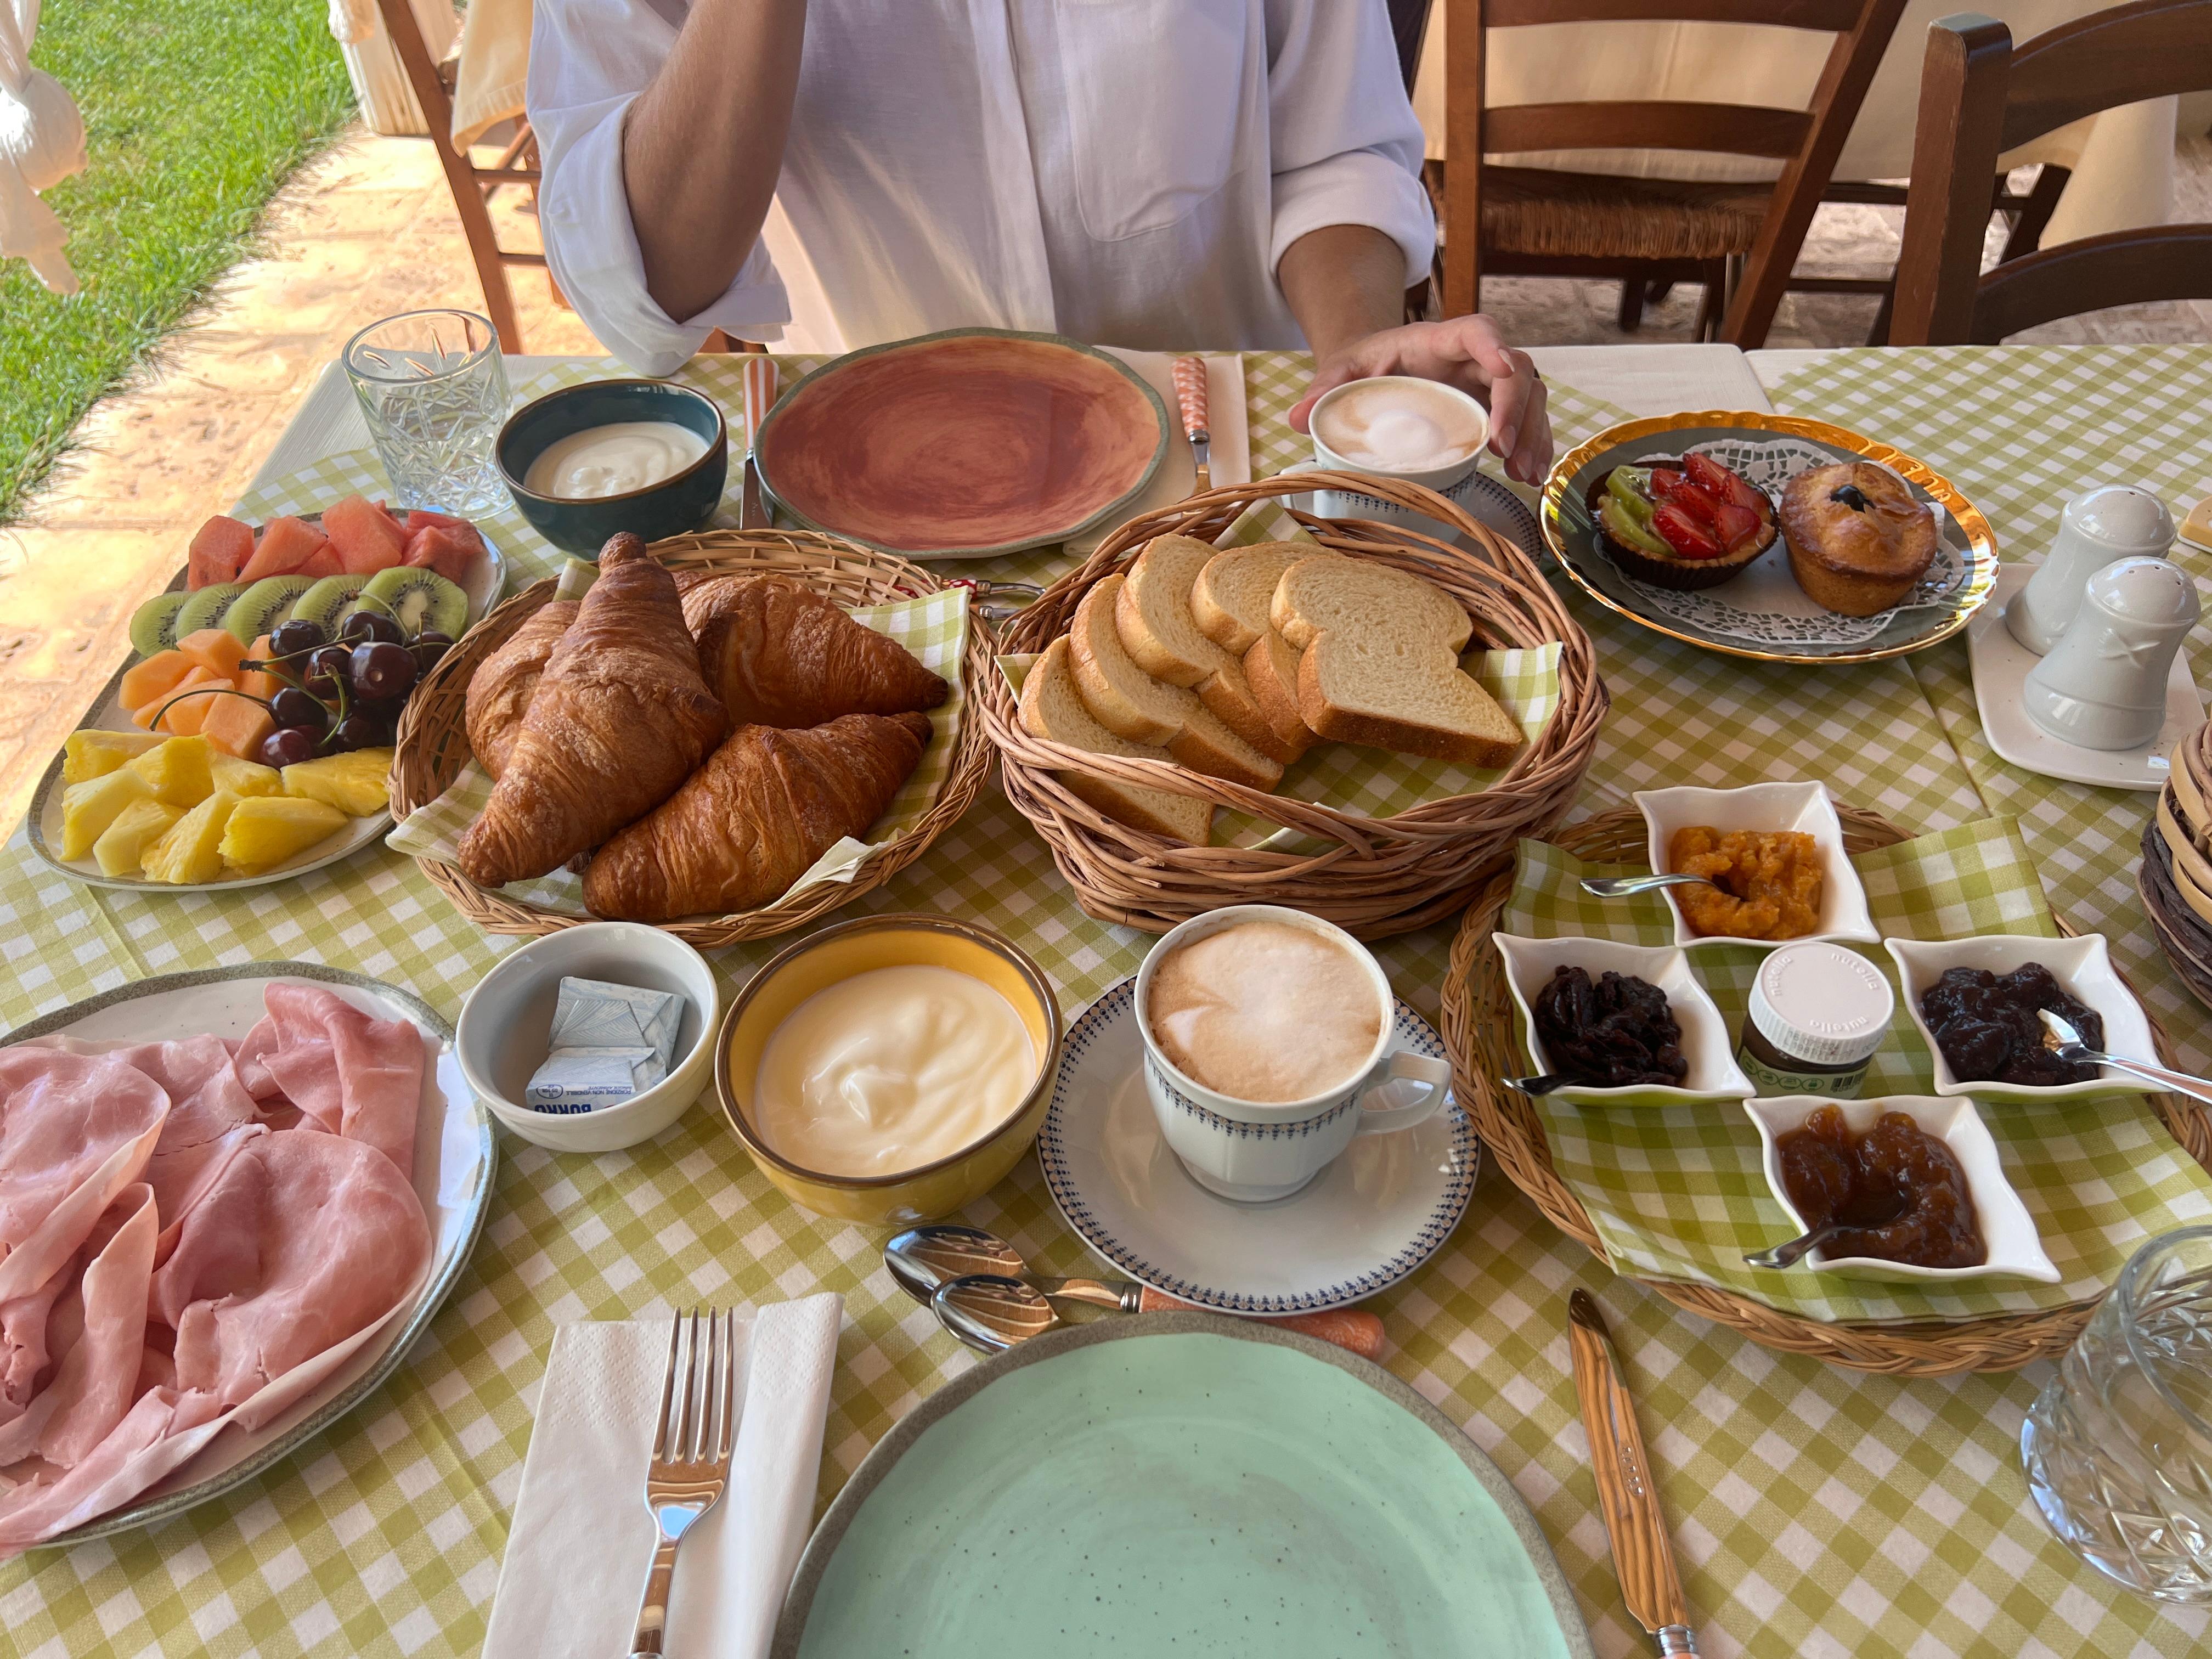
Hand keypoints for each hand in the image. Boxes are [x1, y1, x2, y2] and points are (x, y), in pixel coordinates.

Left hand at [1289, 317, 1552, 485]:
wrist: (1379, 371)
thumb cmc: (1365, 367)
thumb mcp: (1342, 371)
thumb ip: (1324, 388)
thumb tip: (1295, 418)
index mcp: (1438, 340)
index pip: (1477, 330)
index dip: (1494, 346)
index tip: (1504, 371)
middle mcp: (1472, 359)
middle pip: (1516, 370)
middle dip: (1515, 408)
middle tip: (1502, 450)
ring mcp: (1488, 384)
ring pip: (1530, 397)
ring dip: (1533, 435)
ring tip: (1524, 474)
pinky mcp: (1495, 409)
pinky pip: (1527, 422)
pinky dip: (1533, 447)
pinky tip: (1529, 477)